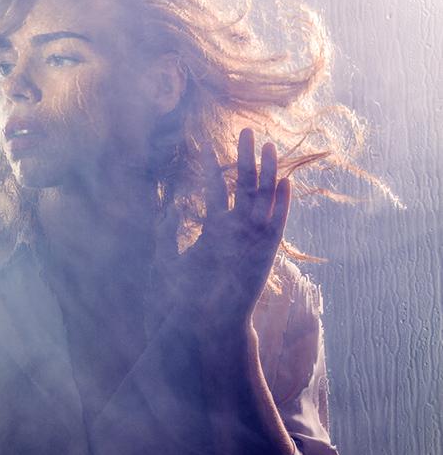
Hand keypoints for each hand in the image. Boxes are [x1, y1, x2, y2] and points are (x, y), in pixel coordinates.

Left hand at [184, 128, 290, 327]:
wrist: (202, 324)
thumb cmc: (184, 296)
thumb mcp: (167, 259)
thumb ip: (167, 233)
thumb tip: (169, 208)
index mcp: (215, 231)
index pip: (218, 191)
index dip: (215, 167)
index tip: (209, 142)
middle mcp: (237, 232)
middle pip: (245, 186)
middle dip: (246, 158)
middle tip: (247, 130)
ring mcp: (251, 241)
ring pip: (263, 200)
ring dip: (267, 172)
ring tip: (269, 145)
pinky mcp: (264, 255)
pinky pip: (276, 225)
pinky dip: (282, 204)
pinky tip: (286, 182)